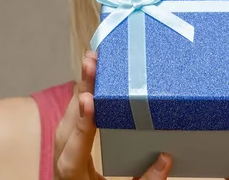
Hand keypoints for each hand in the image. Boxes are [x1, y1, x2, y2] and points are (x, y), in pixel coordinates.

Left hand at [53, 50, 172, 179]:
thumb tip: (165, 158)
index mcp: (73, 178)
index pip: (74, 151)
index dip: (83, 125)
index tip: (89, 100)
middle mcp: (63, 162)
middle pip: (68, 124)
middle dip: (81, 90)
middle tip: (93, 61)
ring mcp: (63, 150)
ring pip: (68, 115)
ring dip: (81, 87)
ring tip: (94, 60)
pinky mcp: (69, 142)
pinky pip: (73, 116)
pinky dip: (83, 95)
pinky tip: (94, 78)